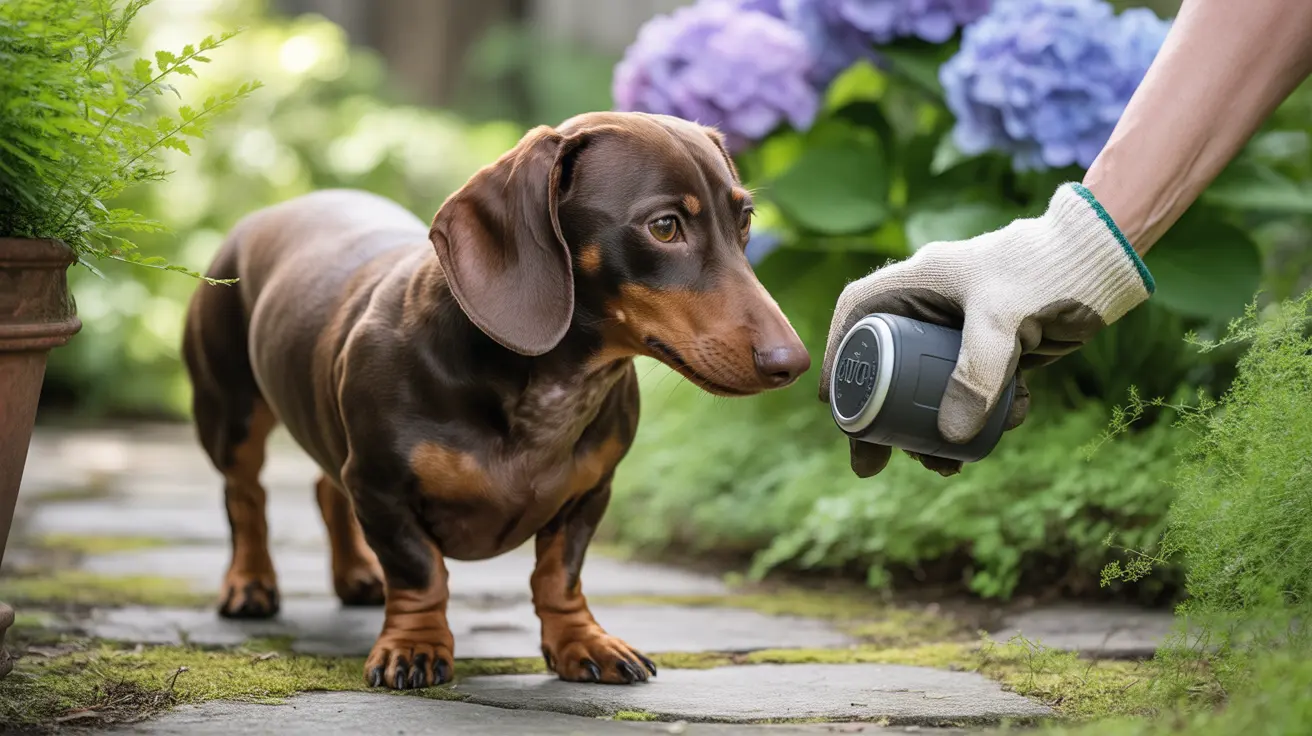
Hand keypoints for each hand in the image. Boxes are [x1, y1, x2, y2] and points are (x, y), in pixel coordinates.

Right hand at [819, 183, 1153, 477]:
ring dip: (931, 428)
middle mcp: (932, 304)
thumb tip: (949, 439)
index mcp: (919, 280)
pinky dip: (978, 419)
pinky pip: (971, 391)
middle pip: (886, 364)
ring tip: (942, 466)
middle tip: (875, 462)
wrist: (1105, 263)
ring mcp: (962, 329)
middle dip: (882, 418)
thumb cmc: (1047, 273)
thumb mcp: (1004, 322)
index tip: (832, 403)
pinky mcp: (995, 348)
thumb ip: (977, 376)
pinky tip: (995, 436)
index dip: (838, 357)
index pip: (857, 314)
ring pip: (927, 386)